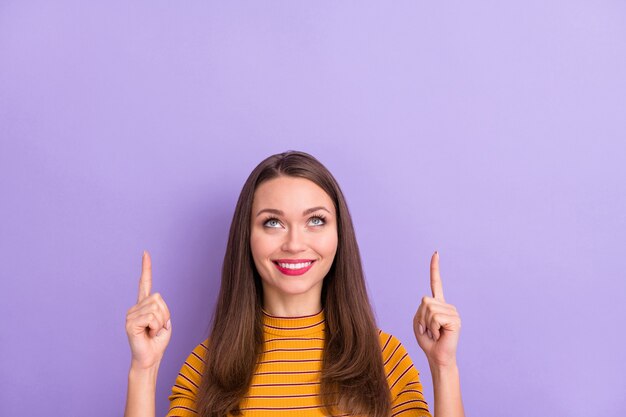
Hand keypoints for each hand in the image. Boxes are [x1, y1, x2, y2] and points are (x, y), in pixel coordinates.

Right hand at [125, 251, 171, 369]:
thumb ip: (161, 308)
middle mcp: (136, 307)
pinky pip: (151, 317)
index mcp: (145, 305)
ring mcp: (131, 314)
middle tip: (157, 328)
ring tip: (152, 332)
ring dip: (160, 322)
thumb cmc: (158, 341)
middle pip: (158, 298)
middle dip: (164, 314)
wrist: (150, 358)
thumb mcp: (165, 322)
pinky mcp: (130, 322)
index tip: (145, 253)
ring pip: (156, 308)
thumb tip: (155, 300)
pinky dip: (155, 327)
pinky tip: (148, 334)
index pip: (145, 283)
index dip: (146, 268)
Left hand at [413, 251, 460, 367]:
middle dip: (421, 317)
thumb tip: (428, 300)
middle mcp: (446, 305)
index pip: (436, 283)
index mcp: (437, 304)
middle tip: (427, 330)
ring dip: (427, 324)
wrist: (437, 357)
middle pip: (424, 300)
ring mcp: (452, 311)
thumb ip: (421, 309)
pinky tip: (439, 334)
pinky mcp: (455, 319)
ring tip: (434, 333)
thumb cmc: (427, 341)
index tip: (436, 253)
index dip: (435, 268)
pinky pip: (436, 318)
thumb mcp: (418, 323)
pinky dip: (433, 328)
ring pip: (429, 309)